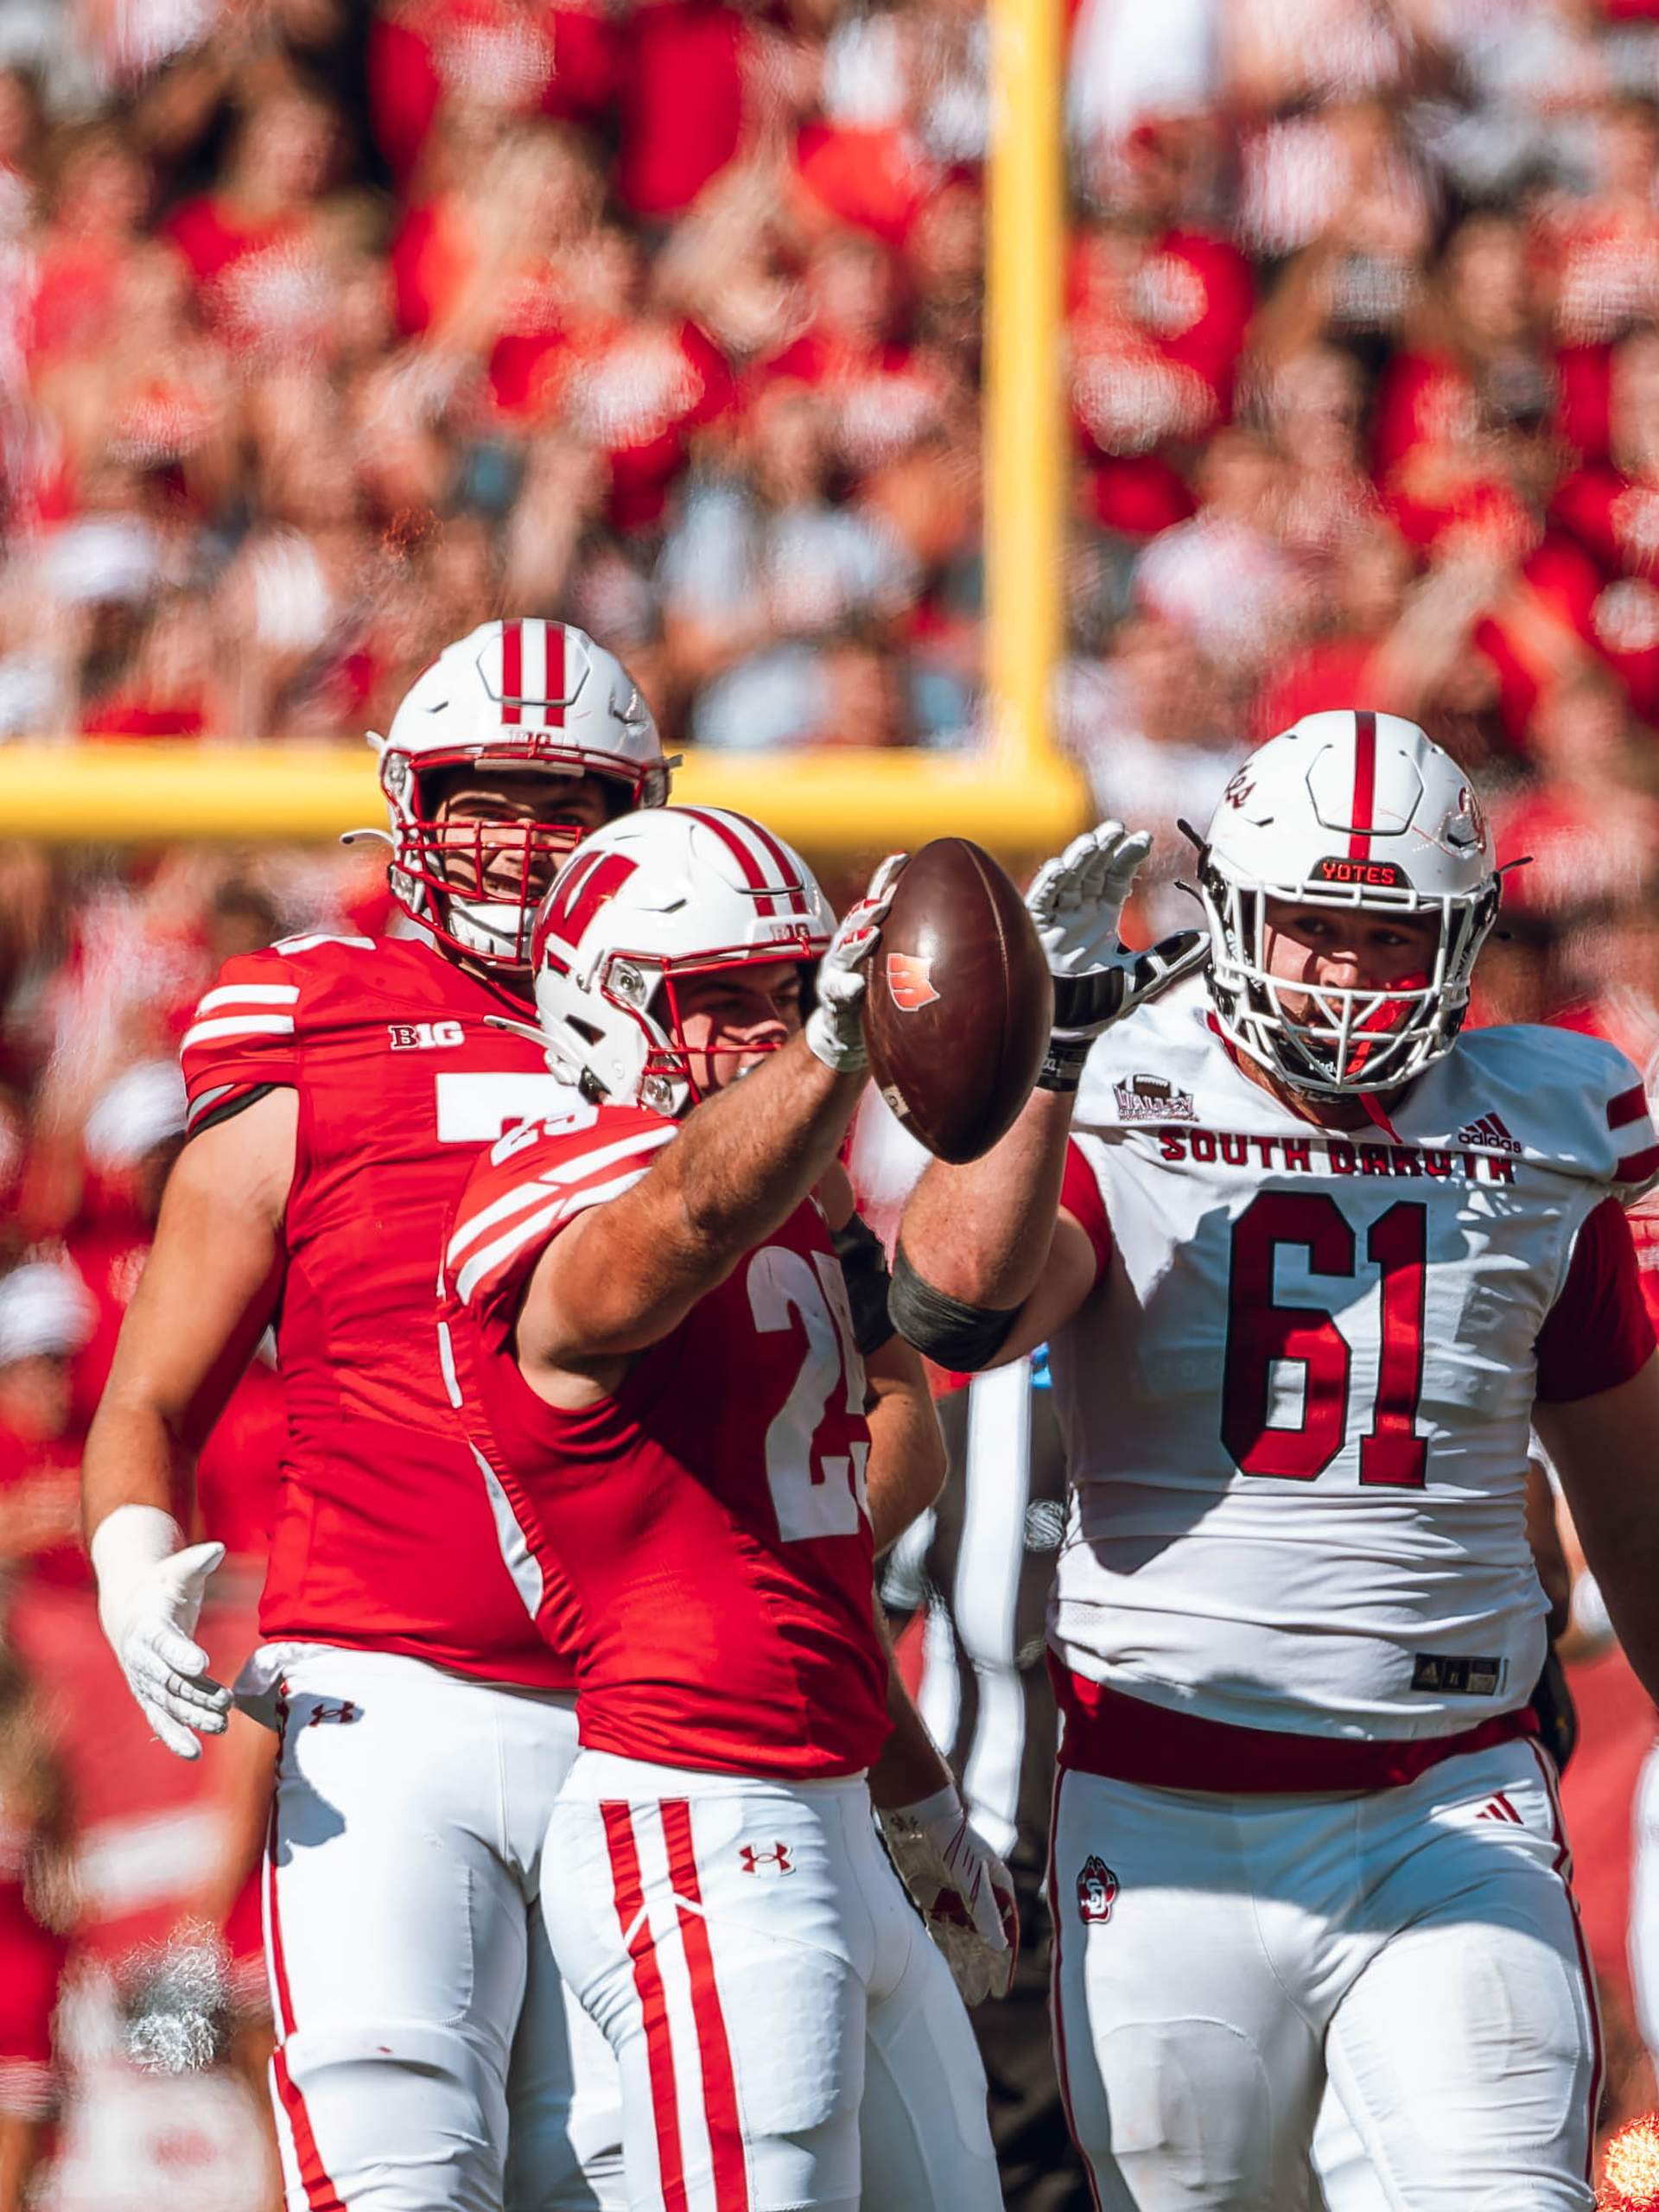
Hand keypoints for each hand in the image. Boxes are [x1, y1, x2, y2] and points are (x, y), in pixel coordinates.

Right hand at [92, 1506, 230, 1760]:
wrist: (129, 1608)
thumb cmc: (161, 1586)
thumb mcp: (177, 1569)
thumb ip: (197, 1561)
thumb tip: (217, 1549)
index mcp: (149, 1624)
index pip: (163, 1640)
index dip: (180, 1652)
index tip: (202, 1663)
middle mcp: (142, 1657)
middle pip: (167, 1678)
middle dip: (194, 1692)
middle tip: (224, 1703)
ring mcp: (144, 1679)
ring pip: (166, 1702)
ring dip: (191, 1717)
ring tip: (221, 1726)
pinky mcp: (148, 1693)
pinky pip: (159, 1718)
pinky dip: (174, 1736)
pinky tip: (194, 1754)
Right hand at [804, 854, 905, 1074]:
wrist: (843, 1030)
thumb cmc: (877, 990)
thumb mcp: (896, 961)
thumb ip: (915, 939)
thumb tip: (966, 911)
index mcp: (866, 932)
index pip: (877, 897)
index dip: (886, 877)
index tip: (904, 857)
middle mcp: (847, 947)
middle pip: (857, 921)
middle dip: (870, 910)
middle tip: (885, 900)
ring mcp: (836, 973)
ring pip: (843, 954)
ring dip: (856, 943)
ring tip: (871, 935)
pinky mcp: (833, 1000)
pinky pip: (838, 992)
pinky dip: (846, 987)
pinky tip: (856, 985)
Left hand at [878, 1786, 1017, 2003]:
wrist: (919, 1818)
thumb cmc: (955, 1842)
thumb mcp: (974, 1879)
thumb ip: (985, 1912)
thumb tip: (1000, 1947)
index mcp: (997, 1886)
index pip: (1005, 1929)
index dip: (1004, 1959)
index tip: (1002, 1986)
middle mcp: (977, 1894)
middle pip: (983, 1937)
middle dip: (984, 1967)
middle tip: (983, 1997)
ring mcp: (954, 1896)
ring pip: (961, 1937)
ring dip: (964, 1963)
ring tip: (967, 1992)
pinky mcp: (931, 1896)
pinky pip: (940, 1929)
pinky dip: (944, 1949)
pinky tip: (945, 1969)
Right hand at [1025, 821, 1208, 1090]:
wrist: (1069, 1028)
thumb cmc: (1098, 1003)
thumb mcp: (1140, 977)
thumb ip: (1169, 958)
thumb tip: (1205, 941)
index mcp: (1103, 917)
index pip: (1116, 877)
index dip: (1128, 856)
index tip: (1144, 838)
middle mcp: (1079, 912)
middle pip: (1092, 870)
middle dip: (1104, 848)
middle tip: (1118, 828)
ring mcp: (1056, 918)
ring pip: (1066, 878)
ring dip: (1077, 859)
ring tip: (1092, 841)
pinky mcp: (1034, 929)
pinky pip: (1039, 900)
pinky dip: (1048, 884)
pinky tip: (1059, 867)